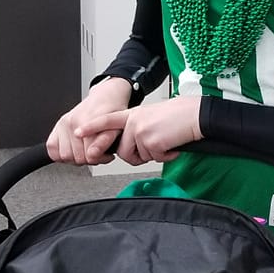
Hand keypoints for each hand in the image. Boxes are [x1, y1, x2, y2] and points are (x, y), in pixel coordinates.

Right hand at [46, 78, 132, 164]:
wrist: (105, 99)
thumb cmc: (112, 112)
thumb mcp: (116, 126)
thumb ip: (104, 141)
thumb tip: (92, 154)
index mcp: (86, 122)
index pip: (89, 156)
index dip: (101, 159)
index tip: (107, 155)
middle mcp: (71, 123)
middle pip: (77, 158)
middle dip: (90, 159)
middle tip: (98, 152)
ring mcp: (62, 125)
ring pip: (64, 156)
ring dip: (76, 158)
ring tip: (86, 151)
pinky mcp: (57, 127)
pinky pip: (52, 149)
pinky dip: (61, 154)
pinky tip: (74, 150)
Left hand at [77, 97, 201, 165]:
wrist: (195, 115)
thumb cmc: (178, 117)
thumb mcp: (151, 118)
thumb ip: (136, 129)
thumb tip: (132, 148)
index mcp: (133, 114)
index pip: (108, 119)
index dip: (92, 126)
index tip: (78, 131)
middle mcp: (134, 122)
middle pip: (123, 151)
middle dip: (138, 156)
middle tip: (156, 148)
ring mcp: (141, 131)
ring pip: (138, 157)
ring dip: (154, 155)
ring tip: (166, 143)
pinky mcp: (151, 141)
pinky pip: (154, 159)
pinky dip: (166, 156)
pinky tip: (173, 145)